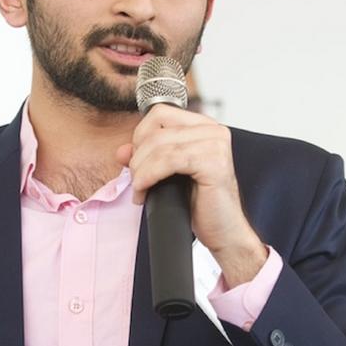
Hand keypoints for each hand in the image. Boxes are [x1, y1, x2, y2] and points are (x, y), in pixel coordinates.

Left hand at [117, 104, 267, 285]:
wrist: (224, 232)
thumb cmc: (201, 205)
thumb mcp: (168, 176)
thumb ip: (147, 158)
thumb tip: (121, 151)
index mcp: (204, 127)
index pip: (160, 113)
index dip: (140, 136)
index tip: (137, 163)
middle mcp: (213, 130)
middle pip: (156, 130)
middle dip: (138, 157)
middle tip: (137, 181)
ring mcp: (216, 144)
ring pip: (159, 145)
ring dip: (141, 170)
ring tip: (140, 190)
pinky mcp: (214, 162)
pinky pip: (169, 160)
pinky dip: (149, 175)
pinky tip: (145, 190)